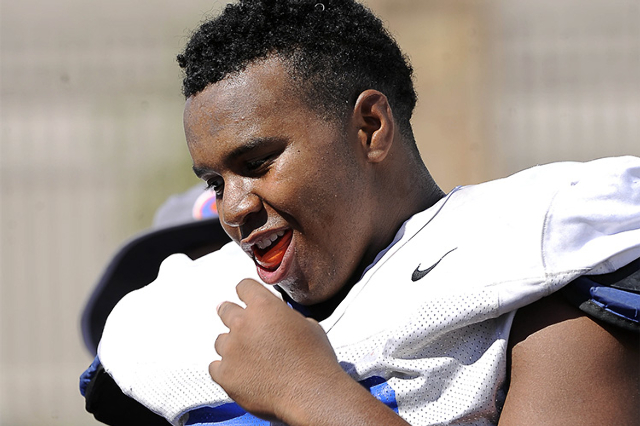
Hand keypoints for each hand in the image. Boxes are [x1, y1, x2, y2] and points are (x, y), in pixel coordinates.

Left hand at [210, 279, 344, 422]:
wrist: (311, 393)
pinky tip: (242, 374)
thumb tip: (283, 322)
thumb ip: (287, 318)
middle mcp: (243, 324)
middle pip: (225, 310)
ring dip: (232, 346)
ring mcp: (231, 349)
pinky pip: (215, 367)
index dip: (247, 293)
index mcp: (264, 307)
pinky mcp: (225, 374)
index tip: (246, 297)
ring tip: (250, 359)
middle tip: (243, 328)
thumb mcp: (309, 326)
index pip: (244, 287)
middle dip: (233, 317)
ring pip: (221, 341)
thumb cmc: (314, 361)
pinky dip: (226, 370)